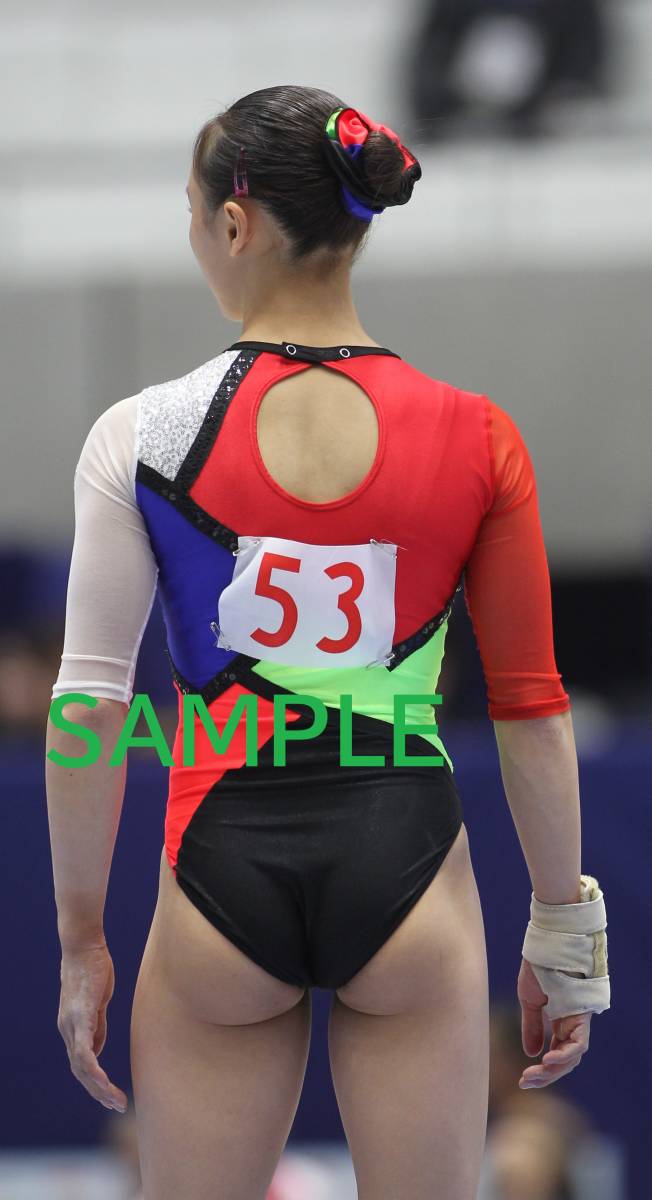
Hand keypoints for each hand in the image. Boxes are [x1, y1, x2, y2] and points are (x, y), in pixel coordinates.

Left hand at [57, 940, 127, 1111]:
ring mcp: (71, 1025)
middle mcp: (67, 1030)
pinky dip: (93, 1069)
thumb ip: (97, 1026)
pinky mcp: (80, 1017)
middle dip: (99, 1092)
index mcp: (72, 1027)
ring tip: (116, 1099)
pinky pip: (84, 1051)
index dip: (95, 1082)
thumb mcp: (97, 1002)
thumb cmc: (93, 968)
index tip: (113, 1095)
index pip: (81, 1063)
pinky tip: (104, 1082)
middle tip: (118, 1104)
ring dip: (99, 1087)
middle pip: (80, 1072)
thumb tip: (97, 1051)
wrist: (83, 945)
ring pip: (81, 1067)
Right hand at [517, 956, 590, 1088]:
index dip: (542, 1071)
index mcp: (559, 1022)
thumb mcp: (529, 1002)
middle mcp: (571, 1025)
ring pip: (572, 1056)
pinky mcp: (582, 1015)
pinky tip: (546, 1060)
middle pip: (565, 1061)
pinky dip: (564, 1054)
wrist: (546, 947)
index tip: (523, 1079)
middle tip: (525, 1082)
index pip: (556, 1055)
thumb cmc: (538, 969)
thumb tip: (531, 1054)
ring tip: (533, 1074)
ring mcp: (578, 1020)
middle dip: (546, 1076)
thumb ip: (531, 1028)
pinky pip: (578, 1043)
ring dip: (553, 1069)